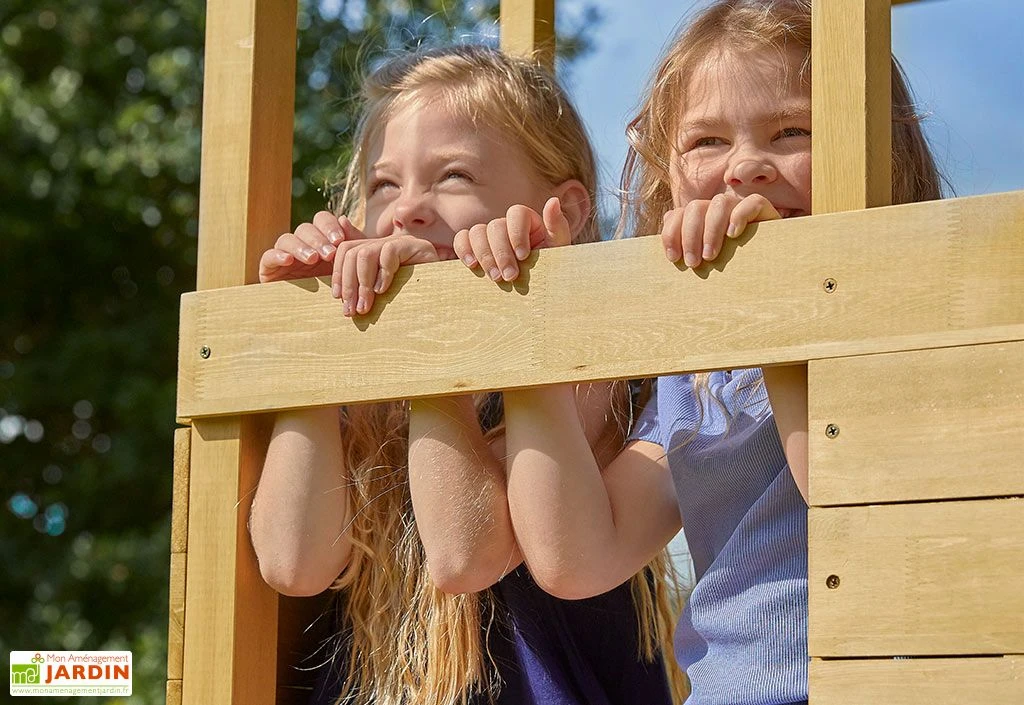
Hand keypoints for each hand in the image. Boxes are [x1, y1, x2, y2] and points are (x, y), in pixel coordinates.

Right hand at [258, 212, 364, 282]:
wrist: (314, 319)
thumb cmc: (337, 292)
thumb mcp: (347, 268)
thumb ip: (350, 244)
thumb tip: (343, 218)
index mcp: (321, 240)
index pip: (321, 220)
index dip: (329, 226)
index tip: (339, 240)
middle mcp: (301, 244)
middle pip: (305, 229)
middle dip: (318, 240)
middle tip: (329, 254)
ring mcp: (283, 255)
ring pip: (287, 239)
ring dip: (301, 247)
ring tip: (312, 259)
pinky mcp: (268, 269)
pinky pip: (268, 256)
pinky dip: (278, 255)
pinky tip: (288, 261)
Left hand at [331, 235, 439, 315]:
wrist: (446, 296)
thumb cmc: (412, 297)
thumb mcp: (380, 290)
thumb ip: (359, 276)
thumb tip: (337, 248)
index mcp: (376, 250)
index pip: (346, 250)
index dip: (337, 273)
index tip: (338, 299)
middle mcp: (386, 242)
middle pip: (351, 252)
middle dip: (348, 284)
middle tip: (351, 311)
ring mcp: (400, 242)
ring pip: (365, 254)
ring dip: (362, 284)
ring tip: (366, 307)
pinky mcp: (415, 245)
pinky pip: (389, 253)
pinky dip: (382, 274)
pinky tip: (383, 291)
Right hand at [454, 197, 571, 281]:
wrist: (536, 293)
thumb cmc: (549, 270)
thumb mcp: (559, 250)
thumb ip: (557, 227)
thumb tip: (553, 201)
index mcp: (527, 221)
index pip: (516, 213)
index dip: (517, 233)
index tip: (523, 256)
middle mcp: (505, 226)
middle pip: (495, 226)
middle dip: (501, 253)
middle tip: (509, 276)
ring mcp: (487, 236)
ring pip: (476, 232)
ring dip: (484, 255)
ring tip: (495, 278)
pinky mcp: (473, 248)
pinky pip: (462, 239)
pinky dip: (464, 250)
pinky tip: (472, 265)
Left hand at [660, 193, 779, 266]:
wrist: (772, 274)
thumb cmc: (732, 275)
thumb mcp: (706, 268)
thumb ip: (687, 258)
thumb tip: (666, 265)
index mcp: (700, 219)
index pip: (678, 214)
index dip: (671, 233)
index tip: (673, 258)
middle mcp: (718, 210)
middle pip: (696, 207)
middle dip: (690, 236)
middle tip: (694, 264)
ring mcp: (741, 207)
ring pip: (720, 202)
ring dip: (711, 230)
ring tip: (711, 256)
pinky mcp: (765, 211)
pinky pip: (753, 202)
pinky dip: (740, 216)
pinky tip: (734, 235)